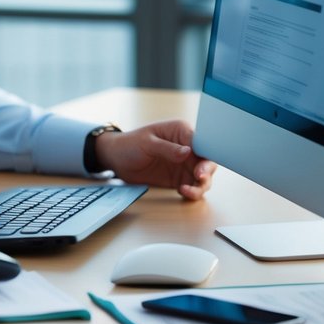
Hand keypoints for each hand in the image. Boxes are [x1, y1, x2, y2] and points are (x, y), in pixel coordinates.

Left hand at [94, 120, 214, 200]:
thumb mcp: (147, 143)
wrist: (116, 159)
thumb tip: (187, 152)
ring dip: (201, 184)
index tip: (201, 168)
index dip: (205, 155)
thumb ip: (167, 148)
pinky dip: (192, 191)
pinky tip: (183, 191)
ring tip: (187, 190)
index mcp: (181, 132)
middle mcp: (187, 147)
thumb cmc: (130, 144)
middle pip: (207, 160)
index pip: (201, 142)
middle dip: (206, 171)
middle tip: (199, 179)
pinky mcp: (179, 178)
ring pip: (203, 176)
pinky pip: (193, 186)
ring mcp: (184, 164)